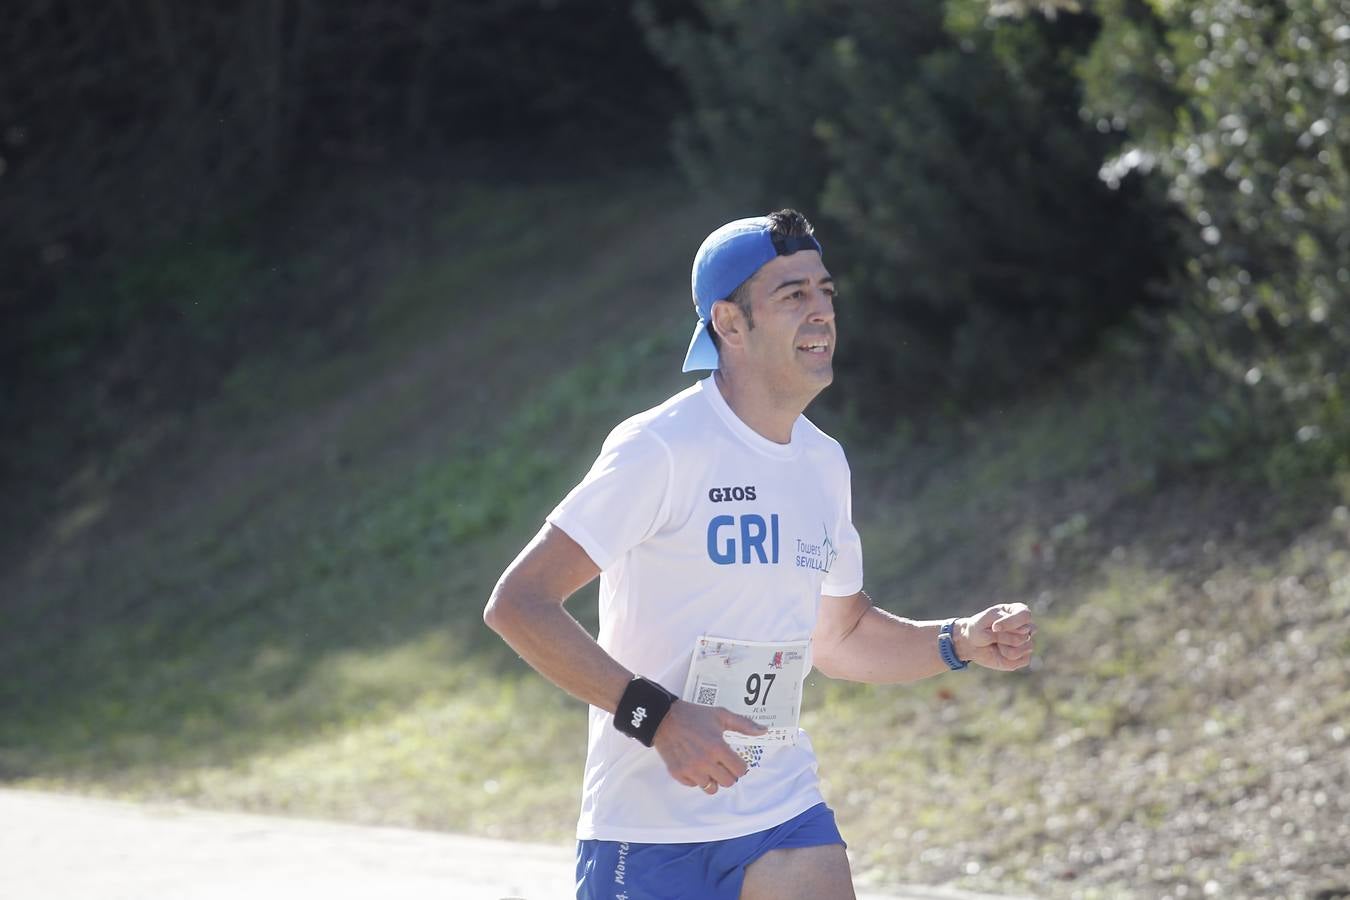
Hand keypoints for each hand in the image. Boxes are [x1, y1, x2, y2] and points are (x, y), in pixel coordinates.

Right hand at [651, 701, 767, 795]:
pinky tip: (694, 764)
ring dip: (713, 778)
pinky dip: (696, 778)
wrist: (663, 718)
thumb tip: (764, 731)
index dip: (740, 765)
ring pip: (712, 788)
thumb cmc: (694, 715)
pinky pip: (694, 785)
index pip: (740, 770)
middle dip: (728, 773)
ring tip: (708, 765)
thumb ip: (743, 724)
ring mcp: (691, 770)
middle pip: (728, 782)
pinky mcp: (678, 774)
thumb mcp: (720, 715)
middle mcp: (705, 762)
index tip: (735, 760)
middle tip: (722, 763)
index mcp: (718, 748)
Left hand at [954, 603, 1035, 670]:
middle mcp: (1026, 626)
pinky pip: (1023, 660)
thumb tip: (1024, 636)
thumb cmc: (978, 629)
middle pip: (1024, 634)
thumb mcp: (982, 624)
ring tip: (996, 644)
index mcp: (1018, 611)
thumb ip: (1002, 627)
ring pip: (1024, 648)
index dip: (1011, 622)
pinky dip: (1008, 658)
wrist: (972, 645)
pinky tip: (1001, 653)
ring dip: (1005, 649)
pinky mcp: (1025, 657)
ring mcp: (1027, 641)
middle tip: (991, 635)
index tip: (994, 627)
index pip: (1025, 615)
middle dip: (1003, 637)